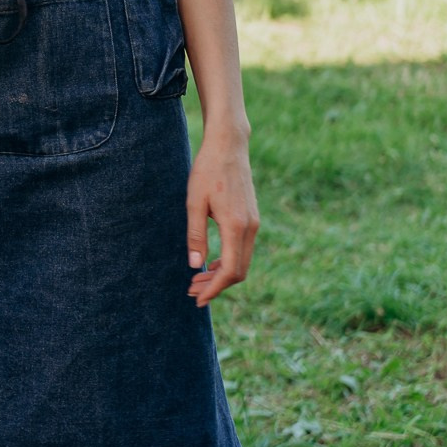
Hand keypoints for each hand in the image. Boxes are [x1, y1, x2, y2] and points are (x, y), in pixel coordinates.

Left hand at [186, 125, 258, 305]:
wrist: (229, 147)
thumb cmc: (207, 171)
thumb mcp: (194, 202)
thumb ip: (196, 235)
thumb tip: (195, 266)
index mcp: (236, 226)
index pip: (230, 270)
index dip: (214, 288)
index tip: (198, 299)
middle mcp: (250, 229)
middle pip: (238, 271)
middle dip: (216, 285)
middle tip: (191, 291)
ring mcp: (254, 224)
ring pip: (242, 262)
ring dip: (221, 274)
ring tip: (197, 280)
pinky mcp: (252, 219)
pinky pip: (243, 250)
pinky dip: (228, 262)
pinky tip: (210, 263)